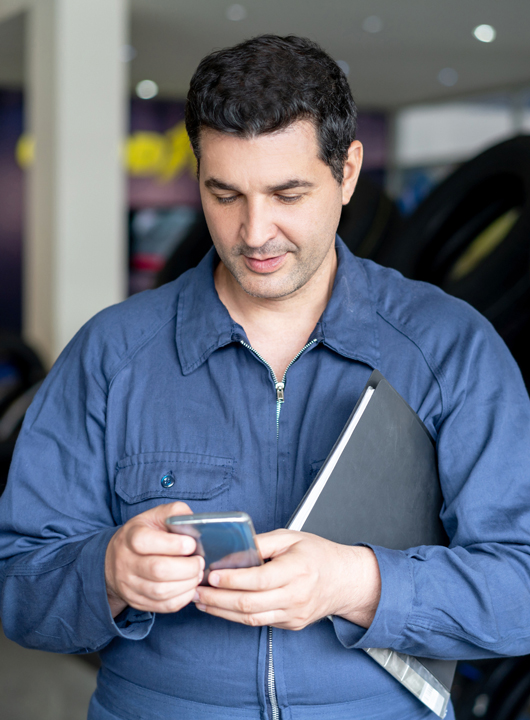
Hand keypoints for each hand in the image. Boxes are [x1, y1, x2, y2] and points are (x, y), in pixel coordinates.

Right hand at [105, 502, 204, 616]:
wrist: (115, 560)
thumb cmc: (143, 534)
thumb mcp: (155, 516)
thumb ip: (175, 512)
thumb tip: (195, 522)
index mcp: (131, 537)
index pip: (145, 542)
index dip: (173, 544)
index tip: (191, 544)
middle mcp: (126, 562)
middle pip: (158, 570)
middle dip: (187, 567)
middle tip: (199, 562)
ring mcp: (130, 585)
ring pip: (161, 591)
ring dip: (187, 584)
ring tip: (197, 573)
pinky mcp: (138, 602)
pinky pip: (164, 606)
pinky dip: (183, 597)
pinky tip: (190, 586)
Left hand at [194, 529, 379, 630]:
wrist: (345, 581)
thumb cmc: (318, 554)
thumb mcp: (292, 537)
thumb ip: (263, 542)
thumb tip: (234, 546)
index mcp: (297, 570)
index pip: (259, 580)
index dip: (233, 579)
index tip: (212, 574)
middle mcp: (295, 596)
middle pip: (249, 603)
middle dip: (218, 599)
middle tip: (196, 590)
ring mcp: (293, 614)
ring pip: (251, 618)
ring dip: (221, 612)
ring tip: (201, 601)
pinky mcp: (290, 624)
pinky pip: (259, 622)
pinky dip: (237, 616)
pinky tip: (221, 607)